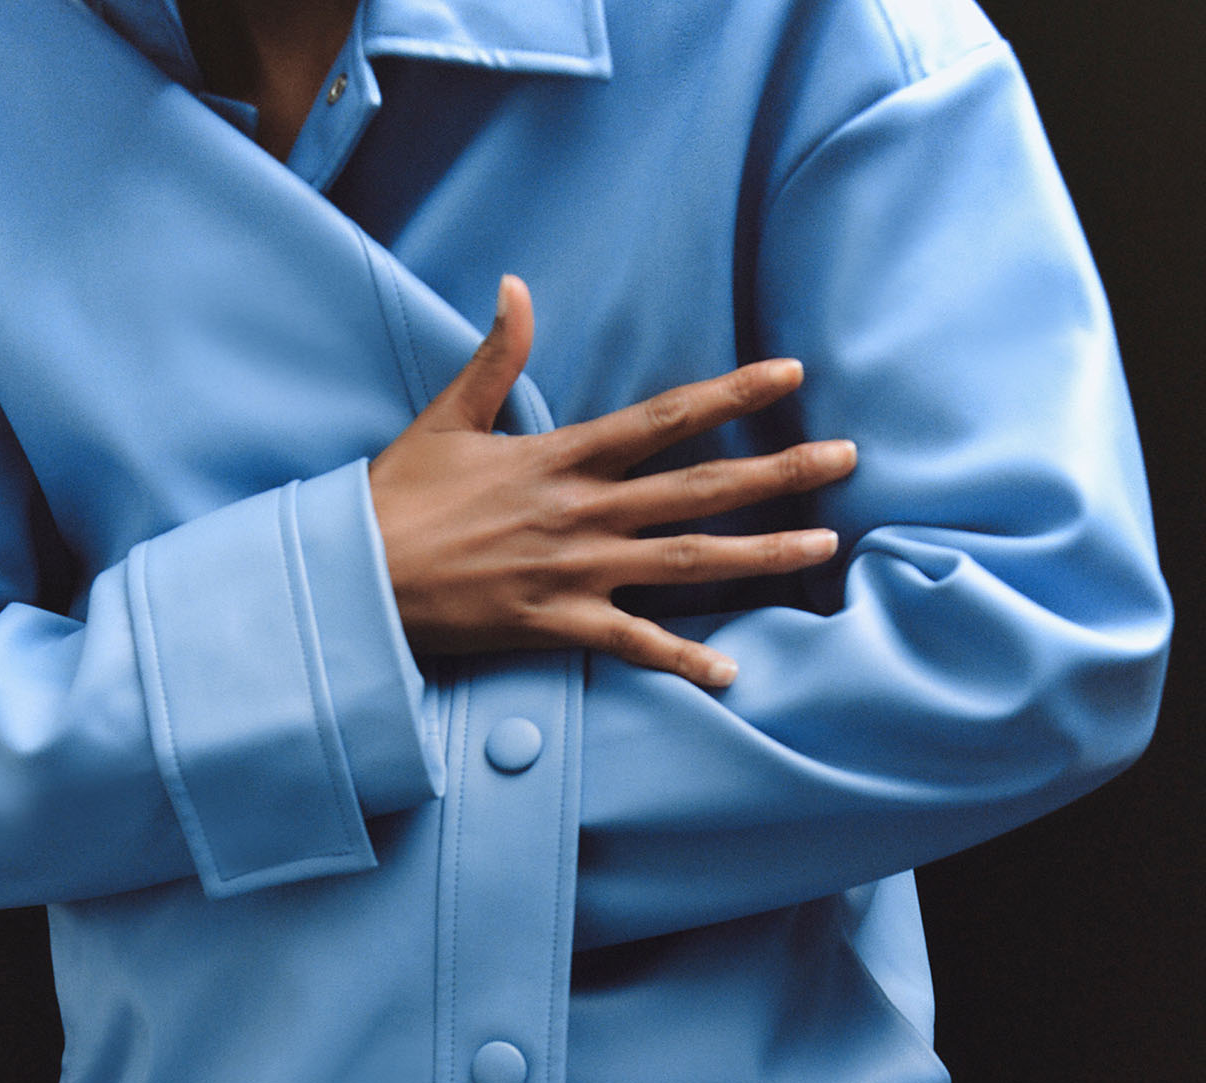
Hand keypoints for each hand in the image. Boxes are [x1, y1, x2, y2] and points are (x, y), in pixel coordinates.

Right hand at [368, 274, 856, 690]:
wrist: (357, 579)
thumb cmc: (398, 500)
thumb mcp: (446, 419)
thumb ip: (496, 357)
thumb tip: (515, 287)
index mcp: (561, 456)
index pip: (665, 419)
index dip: (733, 394)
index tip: (790, 374)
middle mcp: (582, 512)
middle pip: (700, 489)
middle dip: (779, 472)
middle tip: (847, 460)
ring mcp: (575, 572)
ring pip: (687, 563)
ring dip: (761, 555)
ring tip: (824, 546)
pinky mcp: (557, 625)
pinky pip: (633, 645)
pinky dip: (681, 661)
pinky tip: (731, 673)